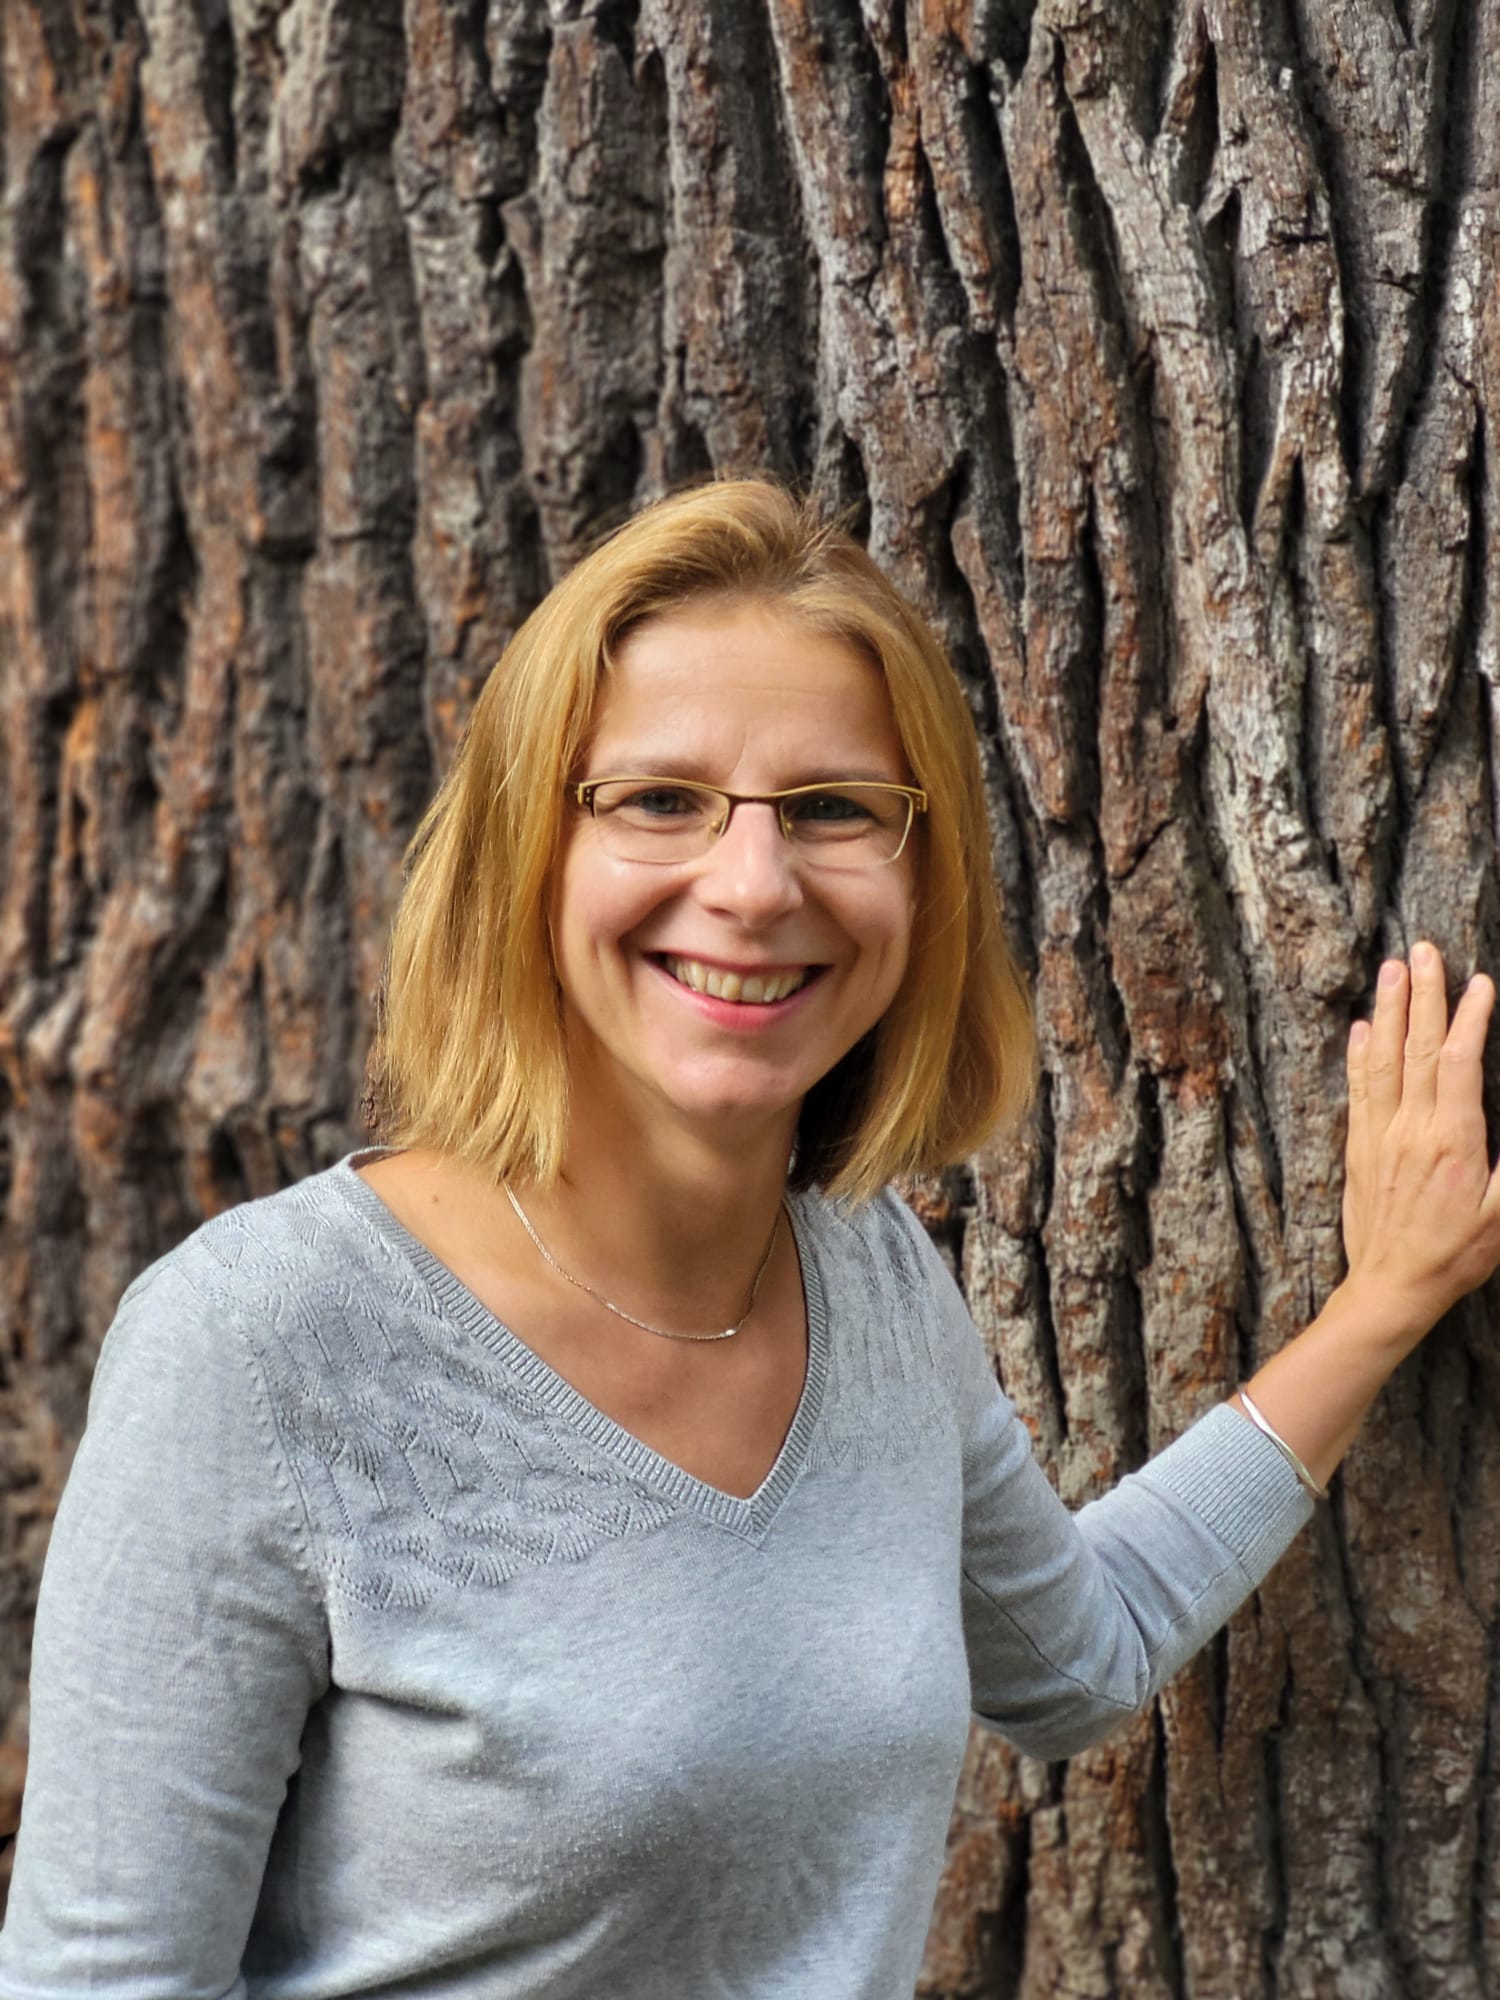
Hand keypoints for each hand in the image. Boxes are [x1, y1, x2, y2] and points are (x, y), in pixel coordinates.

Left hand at [1342, 943, 1499, 1344]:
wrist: (1391, 1287)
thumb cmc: (1455, 1256)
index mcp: (1452, 1140)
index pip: (1458, 1061)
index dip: (1468, 1018)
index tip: (1479, 982)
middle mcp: (1410, 1129)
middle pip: (1416, 1047)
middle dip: (1423, 994)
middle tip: (1425, 950)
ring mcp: (1378, 1135)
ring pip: (1381, 1059)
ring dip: (1387, 1010)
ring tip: (1392, 969)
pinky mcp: (1357, 1148)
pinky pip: (1358, 1089)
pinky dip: (1359, 1054)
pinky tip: (1361, 1027)